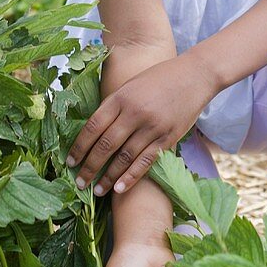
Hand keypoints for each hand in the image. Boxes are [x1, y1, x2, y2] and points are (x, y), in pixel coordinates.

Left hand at [66, 54, 214, 195]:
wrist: (196, 75)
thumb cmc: (160, 78)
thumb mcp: (131, 85)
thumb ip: (114, 106)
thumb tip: (94, 132)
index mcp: (120, 98)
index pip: (93, 127)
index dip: (79, 147)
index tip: (70, 162)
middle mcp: (134, 113)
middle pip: (106, 145)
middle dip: (90, 167)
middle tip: (79, 182)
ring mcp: (152, 126)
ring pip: (124, 157)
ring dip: (109, 177)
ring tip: (98, 191)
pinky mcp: (168, 137)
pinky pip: (146, 161)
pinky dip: (131, 177)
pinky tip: (120, 188)